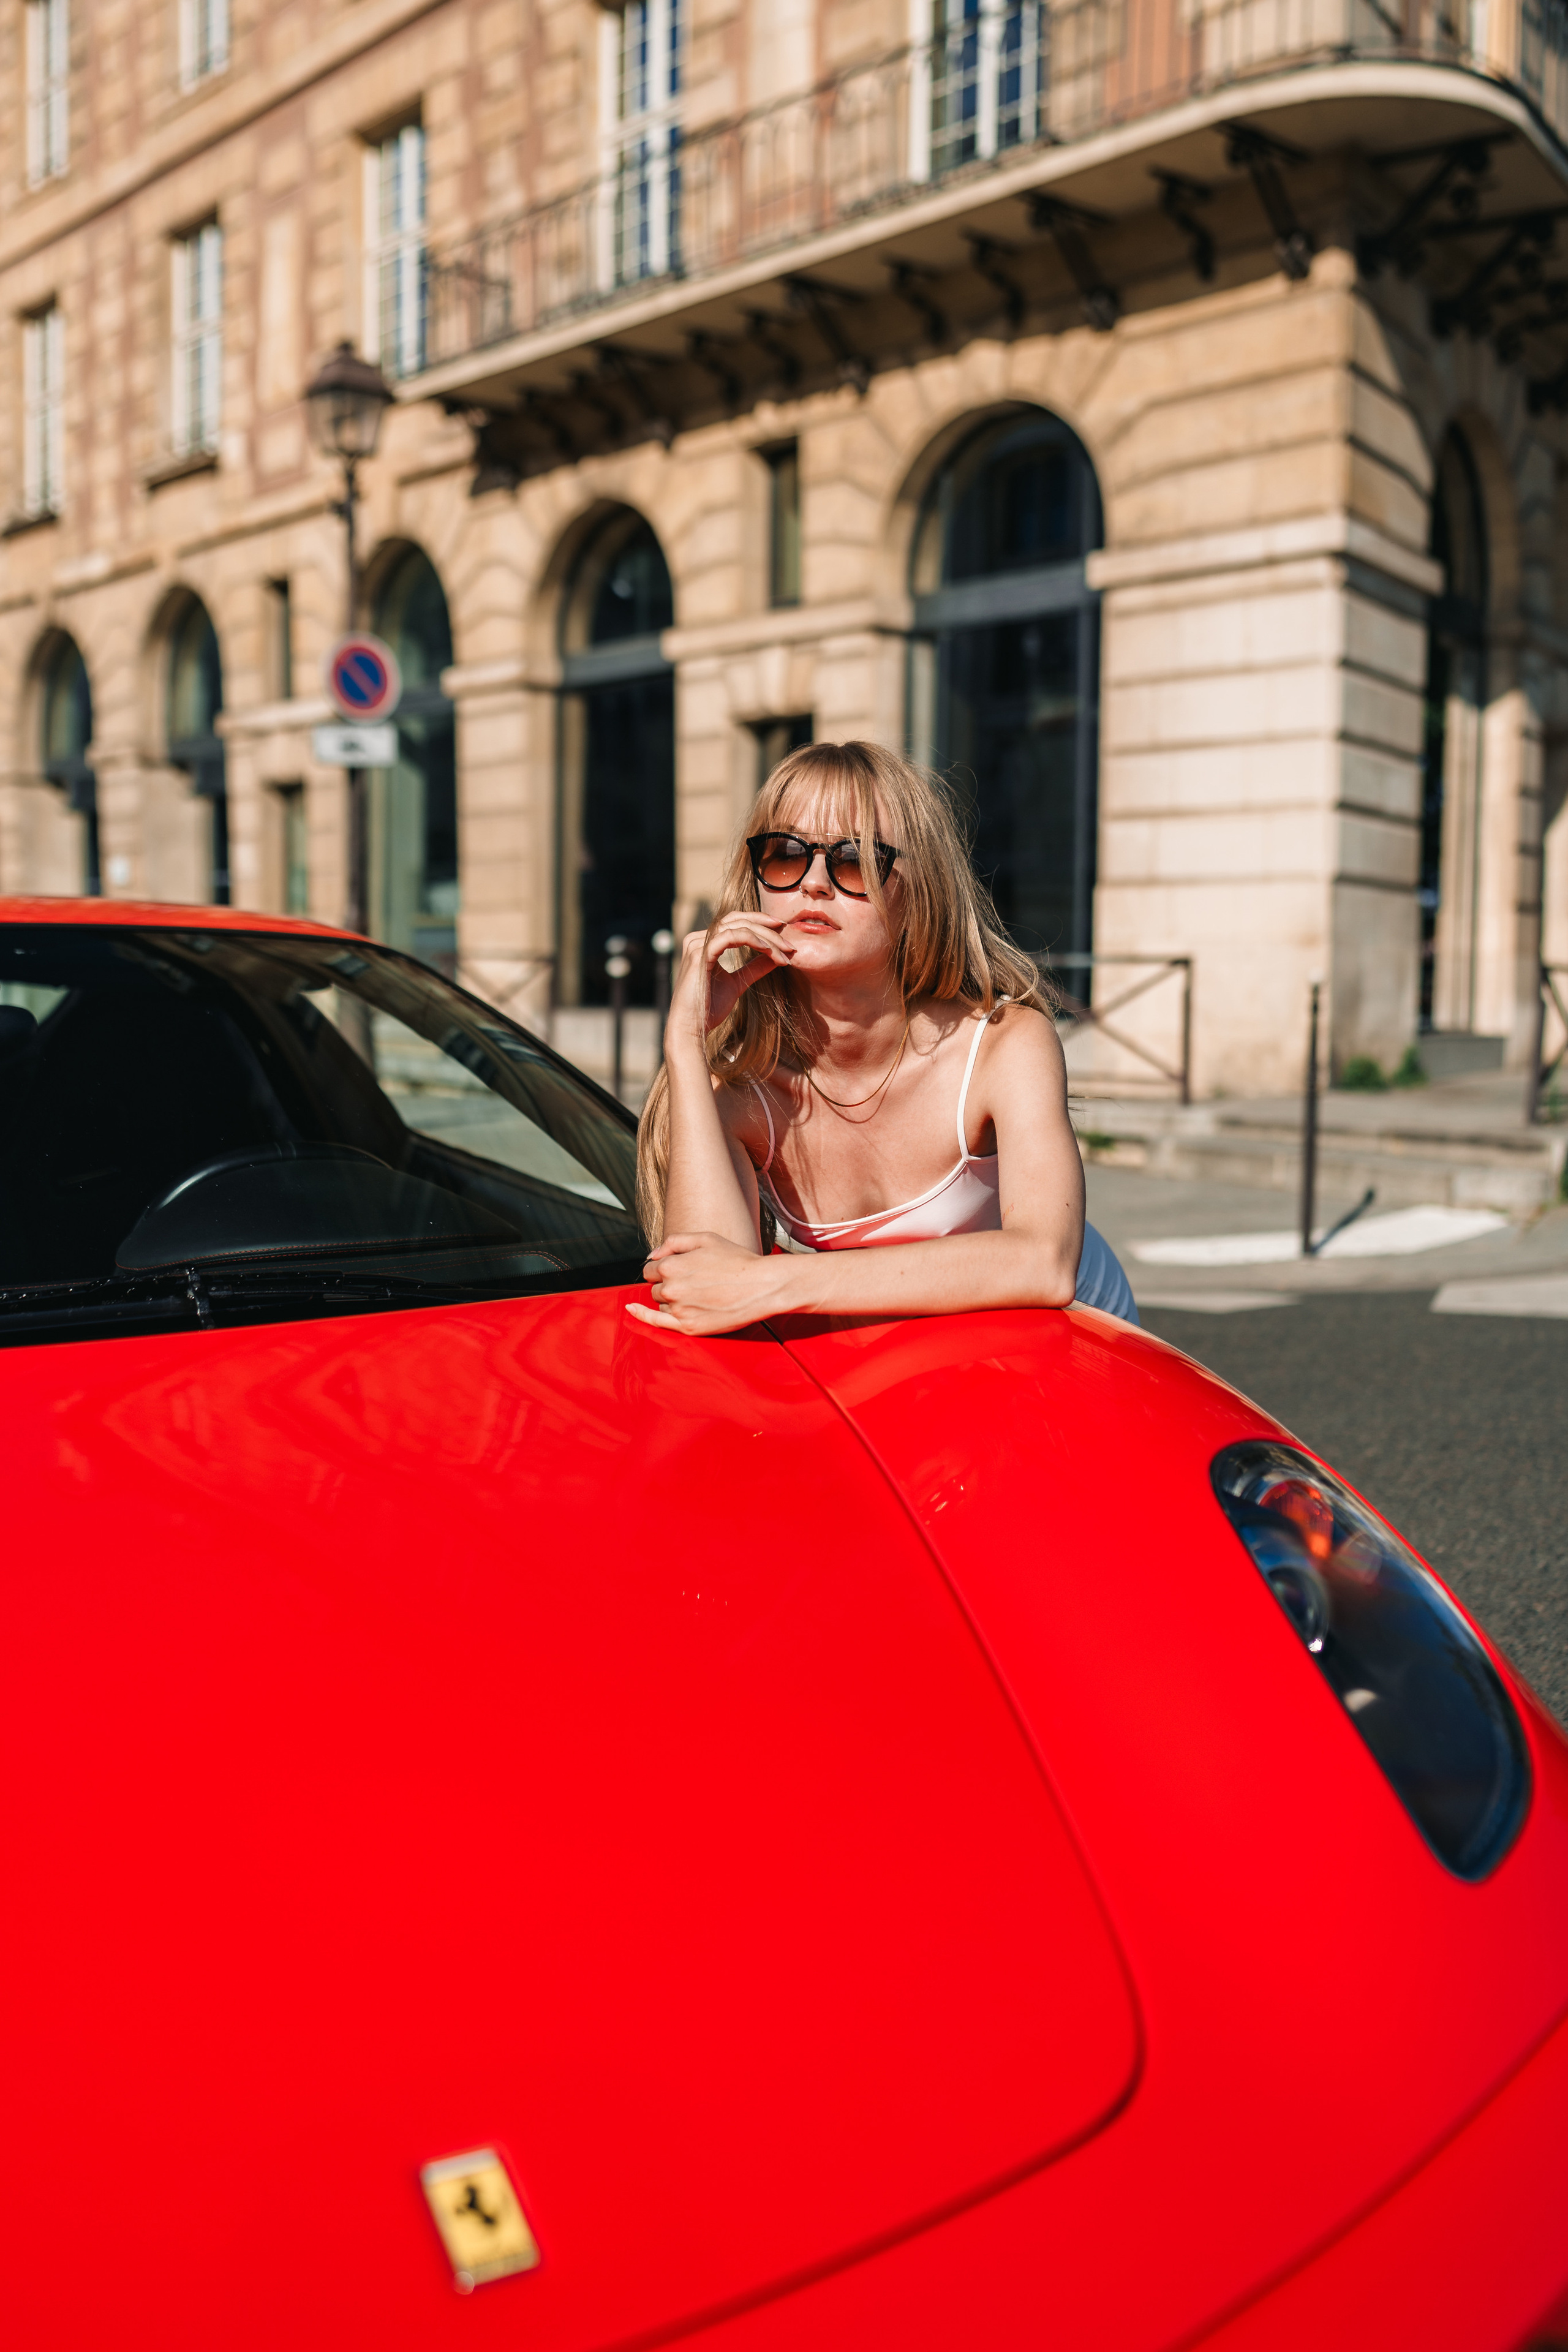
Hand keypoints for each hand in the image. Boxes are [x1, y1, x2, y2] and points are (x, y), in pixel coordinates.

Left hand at [625, 1231, 792, 1335]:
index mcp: (671, 1266)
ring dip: (671, 1299)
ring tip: (698, 1294)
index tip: (680, 1269)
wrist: (761, 1286)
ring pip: (661, 1303)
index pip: (651, 1268)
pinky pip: (656, 1322)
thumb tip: (650, 1255)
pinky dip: (642, 1315)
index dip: (663, 1267)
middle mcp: (670, 1289)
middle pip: (655, 1287)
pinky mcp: (689, 1328)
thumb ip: (672, 1242)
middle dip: (667, 1283)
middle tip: (693, 1281)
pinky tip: (632, 1310)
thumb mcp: (705, 1239)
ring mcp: (679, 1310)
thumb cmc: (736, 1260)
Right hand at [666, 913, 793, 1061]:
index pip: (735, 923)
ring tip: (784, 952)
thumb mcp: (738, 983)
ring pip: (738, 927)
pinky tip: (769, 951)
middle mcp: (698, 938)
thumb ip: (755, 968)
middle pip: (738, 920)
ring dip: (766, 938)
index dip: (761, 924)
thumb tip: (777, 957)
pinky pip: (731, 937)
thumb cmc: (709, 1009)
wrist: (692, 1028)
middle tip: (790, 943)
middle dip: (767, 928)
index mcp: (705, 943)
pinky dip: (754, 941)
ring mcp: (697, 944)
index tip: (784, 936)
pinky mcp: (700, 953)